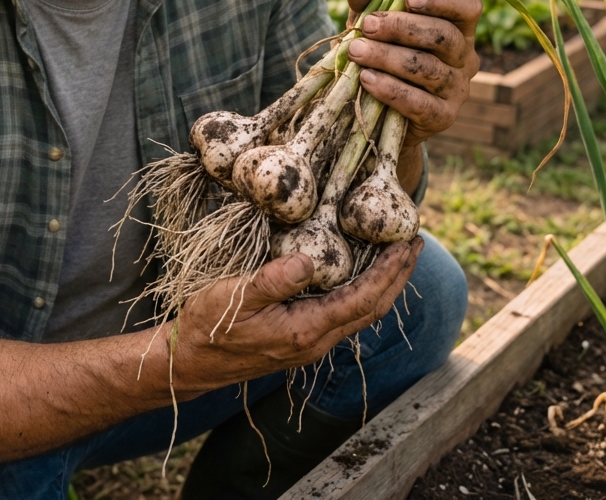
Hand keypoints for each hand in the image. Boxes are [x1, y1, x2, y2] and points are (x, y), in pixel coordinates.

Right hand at [172, 237, 421, 395]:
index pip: (363, 299)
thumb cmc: (210, 327)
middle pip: (372, 308)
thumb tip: (307, 261)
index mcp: (306, 330)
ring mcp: (310, 341)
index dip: (390, 271)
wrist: (191, 362)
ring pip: (360, 312)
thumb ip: (273, 281)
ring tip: (395, 254)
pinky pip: (344, 312)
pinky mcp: (301, 337)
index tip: (407, 244)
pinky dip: (362, 289)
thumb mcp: (236, 297)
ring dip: (383, 283)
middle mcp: (316, 340)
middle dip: (397, 275)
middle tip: (414, 242)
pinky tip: (359, 272)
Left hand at [346, 0, 481, 151]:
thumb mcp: (375, 27)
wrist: (382, 114)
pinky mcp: (444, 117)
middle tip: (368, 25)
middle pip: (444, 36)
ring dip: (387, 57)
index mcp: (459, 28)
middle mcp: (466, 58)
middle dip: (402, 28)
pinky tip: (366, 79)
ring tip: (356, 52)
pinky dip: (390, 89)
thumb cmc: (384, 57)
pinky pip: (419, 102)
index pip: (468, 6)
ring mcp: (458, 90)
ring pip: (427, 68)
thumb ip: (370, 2)